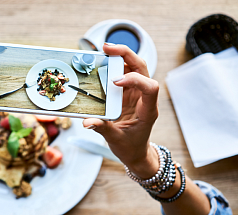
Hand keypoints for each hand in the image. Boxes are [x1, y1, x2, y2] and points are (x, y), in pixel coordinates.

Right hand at [83, 43, 159, 177]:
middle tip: (107, 48)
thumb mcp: (115, 139)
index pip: (150, 87)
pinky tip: (103, 62)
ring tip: (104, 50)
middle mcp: (144, 98)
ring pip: (135, 67)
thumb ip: (102, 129)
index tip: (115, 82)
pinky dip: (116, 65)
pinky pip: (126, 73)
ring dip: (121, 56)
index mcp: (147, 110)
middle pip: (142, 68)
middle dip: (127, 55)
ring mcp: (137, 93)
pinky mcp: (129, 92)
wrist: (135, 151)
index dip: (135, 80)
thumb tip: (87, 122)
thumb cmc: (130, 146)